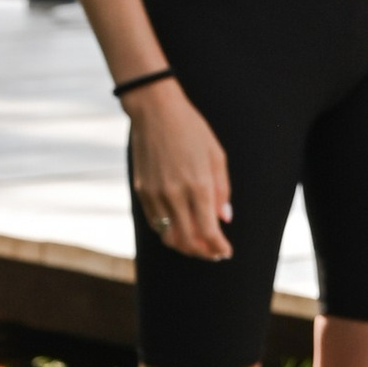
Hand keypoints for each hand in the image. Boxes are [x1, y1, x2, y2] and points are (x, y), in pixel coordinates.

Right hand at [130, 80, 233, 263]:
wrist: (155, 112)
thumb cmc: (192, 130)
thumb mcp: (216, 156)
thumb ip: (222, 191)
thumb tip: (224, 219)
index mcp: (199, 185)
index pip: (209, 232)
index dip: (218, 248)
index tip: (226, 252)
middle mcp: (175, 194)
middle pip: (188, 241)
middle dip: (204, 253)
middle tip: (214, 254)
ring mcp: (155, 195)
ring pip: (169, 237)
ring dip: (186, 247)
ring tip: (199, 246)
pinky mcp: (142, 192)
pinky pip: (156, 223)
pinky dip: (169, 233)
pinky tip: (181, 230)